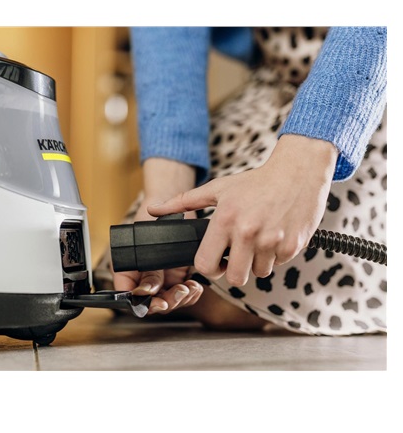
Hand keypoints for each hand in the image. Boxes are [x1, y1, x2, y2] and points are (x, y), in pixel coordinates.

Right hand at [112, 159, 203, 314]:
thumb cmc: (151, 215)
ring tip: (190, 288)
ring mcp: (160, 277)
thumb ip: (146, 264)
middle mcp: (141, 275)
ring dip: (180, 299)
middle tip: (178, 293)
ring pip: (167, 300)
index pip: (126, 294)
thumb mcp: (145, 236)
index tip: (154, 299)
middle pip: (150, 302)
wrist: (170, 204)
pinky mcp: (176, 275)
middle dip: (165, 301)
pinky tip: (195, 285)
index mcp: (125, 267)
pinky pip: (182, 293)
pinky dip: (190, 293)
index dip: (140, 302)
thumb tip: (148, 288)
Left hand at [148, 135, 337, 286]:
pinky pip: (278, 264)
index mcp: (225, 220)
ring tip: (257, 240)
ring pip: (259, 273)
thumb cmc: (255, 181)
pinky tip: (274, 235)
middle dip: (233, 270)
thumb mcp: (217, 188)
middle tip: (237, 255)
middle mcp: (248, 232)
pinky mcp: (293, 246)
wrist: (297, 171)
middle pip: (234, 278)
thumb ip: (182, 202)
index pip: (206, 265)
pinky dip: (275, 255)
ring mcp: (272, 241)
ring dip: (256, 262)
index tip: (215, 260)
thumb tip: (152, 209)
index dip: (208, 267)